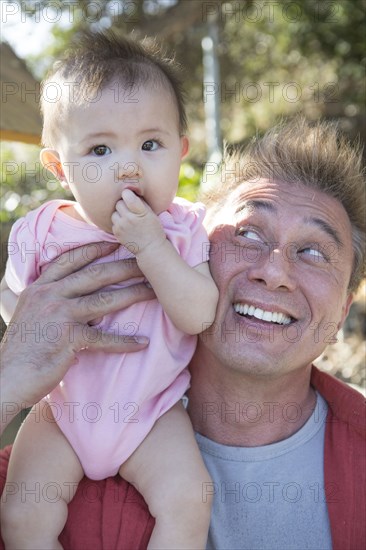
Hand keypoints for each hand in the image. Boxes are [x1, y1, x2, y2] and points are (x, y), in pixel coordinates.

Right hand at [0, 242, 153, 430]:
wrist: (6, 378)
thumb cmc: (19, 351)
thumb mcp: (27, 315)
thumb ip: (45, 301)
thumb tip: (66, 296)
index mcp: (40, 287)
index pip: (70, 260)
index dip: (94, 249)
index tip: (115, 243)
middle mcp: (50, 296)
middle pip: (95, 274)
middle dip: (124, 266)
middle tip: (147, 262)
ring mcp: (59, 315)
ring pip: (105, 299)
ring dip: (133, 294)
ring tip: (154, 292)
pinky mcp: (69, 339)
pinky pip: (104, 338)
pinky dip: (125, 342)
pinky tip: (142, 343)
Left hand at [111, 189, 165, 255]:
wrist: (150, 247)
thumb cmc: (153, 229)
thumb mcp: (151, 213)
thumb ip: (140, 202)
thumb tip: (130, 192)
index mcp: (140, 212)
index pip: (127, 195)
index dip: (127, 194)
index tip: (130, 196)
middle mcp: (129, 218)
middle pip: (119, 203)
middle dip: (124, 204)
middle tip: (130, 209)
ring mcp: (121, 226)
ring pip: (114, 212)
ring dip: (119, 214)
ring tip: (128, 218)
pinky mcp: (116, 233)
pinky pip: (113, 222)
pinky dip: (118, 222)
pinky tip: (126, 226)